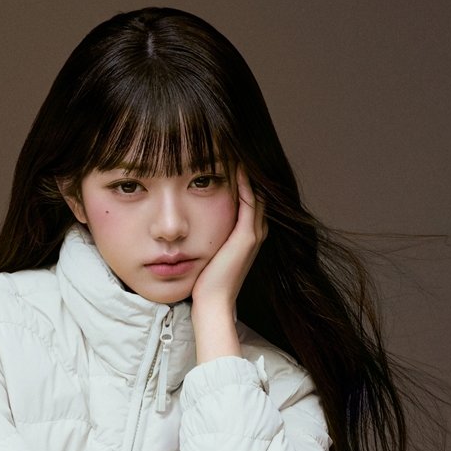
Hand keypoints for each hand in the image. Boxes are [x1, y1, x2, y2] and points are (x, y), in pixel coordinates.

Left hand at [190, 165, 267, 320]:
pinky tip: (235, 166)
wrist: (213, 302)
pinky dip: (244, 183)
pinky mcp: (247, 236)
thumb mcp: (209, 252)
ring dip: (248, 172)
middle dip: (249, 170)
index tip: (231, 158)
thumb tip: (192, 224)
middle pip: (258, 191)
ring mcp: (254, 233)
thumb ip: (208, 236)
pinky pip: (249, 201)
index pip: (251, 198)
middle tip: (237, 147)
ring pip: (256, 192)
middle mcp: (257, 231)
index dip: (245, 178)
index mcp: (249, 235)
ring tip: (237, 150)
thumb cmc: (206, 282)